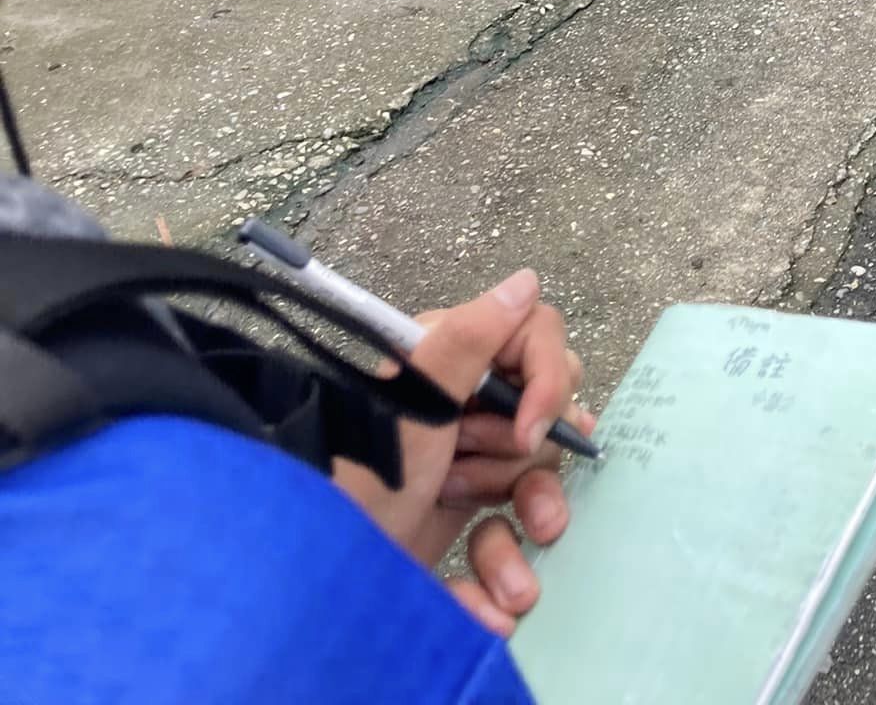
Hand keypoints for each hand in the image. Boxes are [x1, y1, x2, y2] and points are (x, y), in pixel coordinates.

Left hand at [333, 270, 593, 635]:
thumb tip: (525, 280)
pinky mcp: (472, 512)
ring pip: (542, 470)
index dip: (545, 384)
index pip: (538, 337)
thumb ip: (471, 339)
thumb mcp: (416, 405)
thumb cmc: (367, 480)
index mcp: (455, 358)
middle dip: (521, 459)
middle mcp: (470, 400)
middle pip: (547, 408)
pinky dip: (505, 569)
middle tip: (464, 479)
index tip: (525, 432)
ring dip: (522, 517)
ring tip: (488, 555)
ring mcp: (474, 457)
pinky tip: (489, 597)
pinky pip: (518, 529)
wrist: (326, 583)